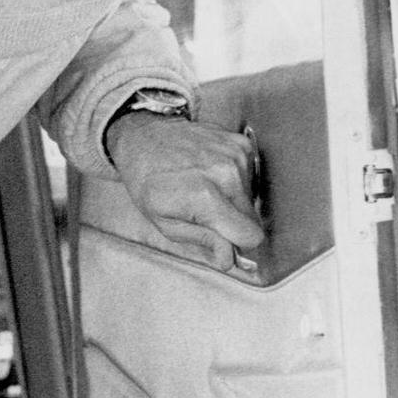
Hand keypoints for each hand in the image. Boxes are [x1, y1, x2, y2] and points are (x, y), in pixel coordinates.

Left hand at [107, 114, 265, 270]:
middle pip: (252, 219)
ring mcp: (236, 155)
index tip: (225, 242)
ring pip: (251, 198)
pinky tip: (210, 173)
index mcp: (205, 197)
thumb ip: (202, 241)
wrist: (144, 138)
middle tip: (205, 213)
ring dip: (232, 200)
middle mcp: (226, 173)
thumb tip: (228, 259)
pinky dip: (234, 180)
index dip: (238, 245)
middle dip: (233, 223)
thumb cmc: (148, 181)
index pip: (250, 235)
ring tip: (203, 188)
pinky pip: (250, 176)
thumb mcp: (164, 223)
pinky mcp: (241, 144)